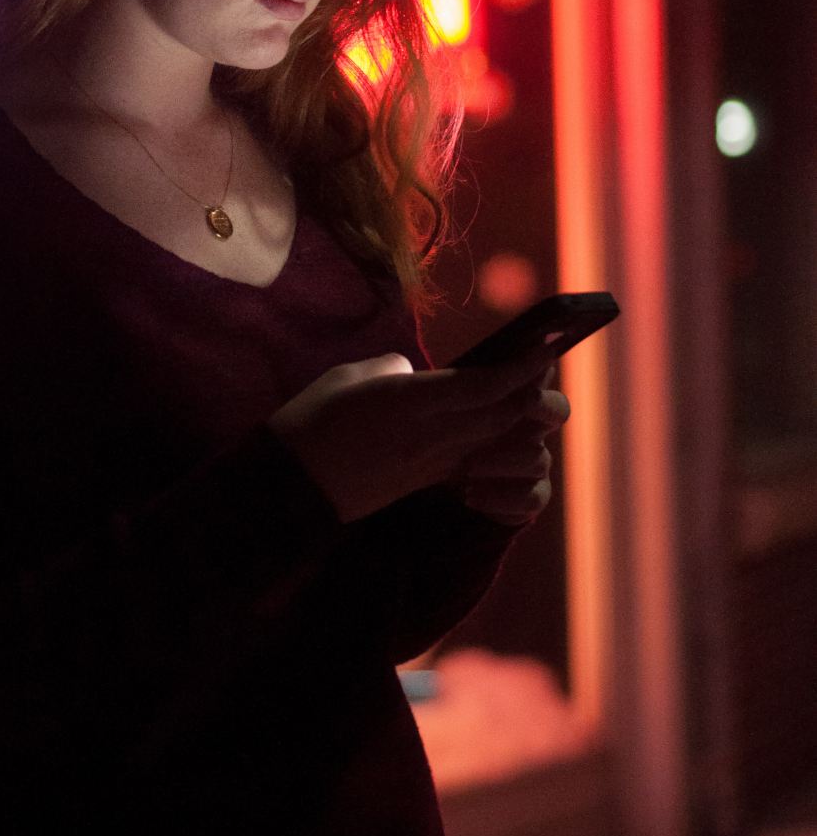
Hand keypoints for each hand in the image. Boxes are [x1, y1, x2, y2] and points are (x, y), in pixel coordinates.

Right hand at [265, 344, 560, 524]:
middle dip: (532, 392)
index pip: (484, 385)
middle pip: (502, 416)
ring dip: (519, 422)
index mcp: (409, 402)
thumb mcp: (348, 378)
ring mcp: (430, 463)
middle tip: (545, 366)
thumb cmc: (310, 422)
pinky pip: (474, 460)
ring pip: (495, 441)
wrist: (292, 489)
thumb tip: (413, 372)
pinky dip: (495, 443)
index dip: (521, 367)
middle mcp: (429, 435)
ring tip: (528, 397)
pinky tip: (498, 427)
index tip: (544, 346)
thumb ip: (391, 369)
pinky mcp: (425, 482)